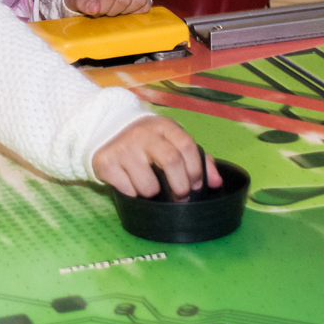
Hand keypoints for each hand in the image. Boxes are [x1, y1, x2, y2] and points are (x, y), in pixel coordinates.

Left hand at [65, 0, 150, 15]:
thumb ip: (82, 3)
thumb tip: (95, 9)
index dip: (103, 7)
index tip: (96, 10)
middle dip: (113, 11)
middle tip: (105, 10)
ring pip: (139, 0)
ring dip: (126, 11)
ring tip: (115, 9)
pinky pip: (147, 3)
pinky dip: (137, 11)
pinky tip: (125, 10)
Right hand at [93, 116, 222, 197]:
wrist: (107, 131)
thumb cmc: (148, 141)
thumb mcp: (172, 141)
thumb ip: (198, 159)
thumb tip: (217, 183)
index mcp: (164, 126)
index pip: (187, 146)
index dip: (196, 170)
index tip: (197, 186)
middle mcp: (143, 134)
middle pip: (171, 161)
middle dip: (180, 186)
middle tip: (180, 197)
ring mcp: (123, 148)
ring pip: (148, 185)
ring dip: (153, 194)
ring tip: (150, 188)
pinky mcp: (106, 162)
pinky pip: (128, 191)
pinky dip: (133, 195)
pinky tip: (131, 184)